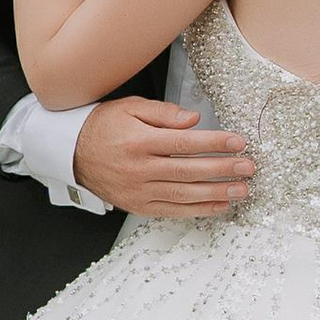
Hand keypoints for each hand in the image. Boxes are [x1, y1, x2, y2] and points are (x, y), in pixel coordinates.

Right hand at [75, 96, 254, 217]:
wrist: (72, 153)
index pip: (185, 143)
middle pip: (189, 171)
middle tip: (248, 167)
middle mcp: (139, 169)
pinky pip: (173, 211)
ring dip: (216, 193)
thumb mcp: (130, 108)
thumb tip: (194, 120)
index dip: (215, 143)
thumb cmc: (103, 126)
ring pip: (184, 194)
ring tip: (241, 189)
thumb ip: (164, 113)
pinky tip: (218, 205)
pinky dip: (198, 210)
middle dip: (222, 170)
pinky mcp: (138, 206)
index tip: (238, 142)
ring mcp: (138, 191)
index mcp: (139, 142)